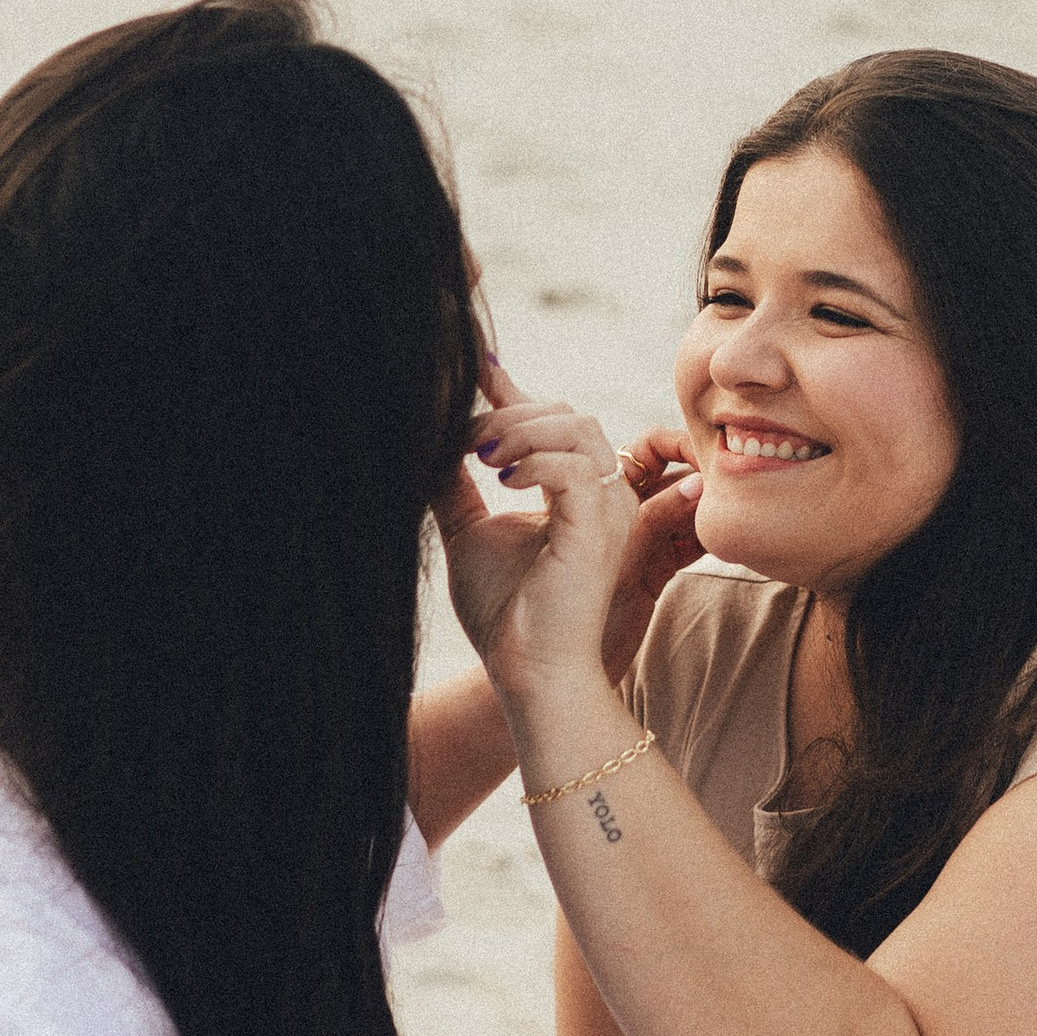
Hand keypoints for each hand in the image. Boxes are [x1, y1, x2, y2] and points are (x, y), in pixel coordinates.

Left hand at [437, 400, 696, 687]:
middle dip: (510, 414)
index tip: (475, 365)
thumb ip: (456, 489)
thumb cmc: (507, 614)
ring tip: (481, 458)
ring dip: (520, 431)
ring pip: (574, 428)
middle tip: (467, 442)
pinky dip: (534, 462)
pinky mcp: (598, 528)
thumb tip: (428, 446)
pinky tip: (501, 481)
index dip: (511, 391)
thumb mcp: (471, 534)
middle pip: (566, 414)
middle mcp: (603, 494)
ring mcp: (607, 508)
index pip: (550, 423)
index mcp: (579, 492)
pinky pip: (572, 467)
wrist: (528, 670)